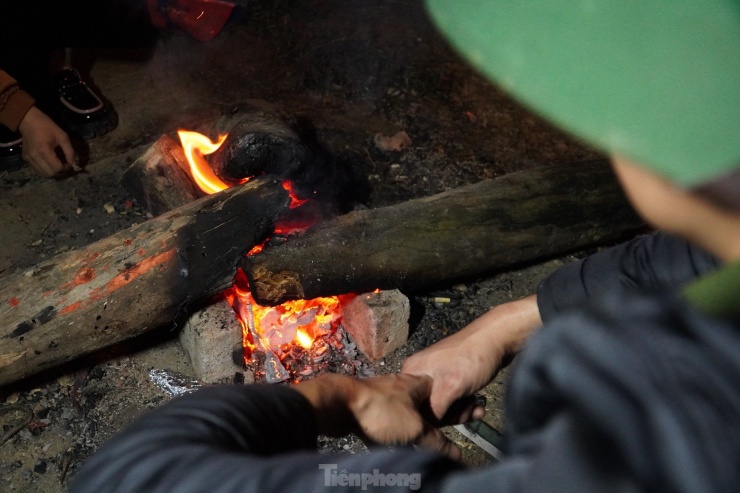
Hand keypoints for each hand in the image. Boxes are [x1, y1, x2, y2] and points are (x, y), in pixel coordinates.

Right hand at [18, 106, 74, 176]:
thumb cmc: (47, 127)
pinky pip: (37, 170)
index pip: (57, 168)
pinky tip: (48, 161)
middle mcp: (34, 157)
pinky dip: (44, 169)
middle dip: (59, 171)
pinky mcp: (25, 159)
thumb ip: (70, 152)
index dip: (65, 167)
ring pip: (43, 174)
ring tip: (56, 163)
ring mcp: (28, 159)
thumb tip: (73, 164)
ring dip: (52, 171)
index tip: (68, 162)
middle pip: (50, 174)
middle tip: (63, 164)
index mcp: (44, 150)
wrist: (28, 121)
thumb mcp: (63, 136)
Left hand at [295, 373, 460, 459]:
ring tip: (417, 448)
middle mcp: (401, 386)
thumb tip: (458, 455)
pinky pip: (387, 423)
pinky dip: (393, 435)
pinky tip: (392, 447)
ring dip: (412, 432)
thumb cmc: (379, 411)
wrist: (337, 404)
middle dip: (433, 426)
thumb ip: (437, 442)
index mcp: (417, 383)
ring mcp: (383, 395)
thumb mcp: (415, 430)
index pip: (444, 392)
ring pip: (405, 416)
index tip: (465, 420)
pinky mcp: (367, 407)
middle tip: (439, 444)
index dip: (456, 407)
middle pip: (425, 407)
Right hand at [402, 295, 541, 419]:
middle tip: (466, 414)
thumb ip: (434, 411)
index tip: (444, 427)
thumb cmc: (471, 358)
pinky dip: (466, 403)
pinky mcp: (452, 376)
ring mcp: (437, 374)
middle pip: (428, 407)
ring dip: (461, 410)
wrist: (498, 338)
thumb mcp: (449, 388)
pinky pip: (454, 397)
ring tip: (477, 408)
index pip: (412, 407)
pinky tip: (478, 405)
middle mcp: (420, 372)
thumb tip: (426, 430)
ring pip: (444, 404)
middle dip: (449, 415)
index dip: (427, 420)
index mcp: (412, 372)